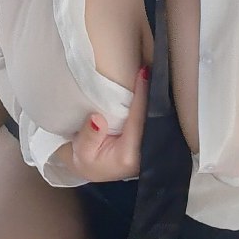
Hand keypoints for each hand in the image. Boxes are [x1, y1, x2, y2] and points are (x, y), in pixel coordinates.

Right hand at [71, 66, 149, 183]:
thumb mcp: (81, 153)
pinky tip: (154, 87)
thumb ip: (88, 137)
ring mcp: (150, 148)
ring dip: (156, 98)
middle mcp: (145, 153)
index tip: (143, 74)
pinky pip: (153, 120)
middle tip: (153, 69)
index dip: (141, 96)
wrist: (92, 169)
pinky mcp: (150, 141)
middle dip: (154, 95)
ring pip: (156, 120)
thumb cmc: (87, 160)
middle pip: (154, 119)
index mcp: (129, 156)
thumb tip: (97, 119)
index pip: (138, 121)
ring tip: (155, 73)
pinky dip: (154, 104)